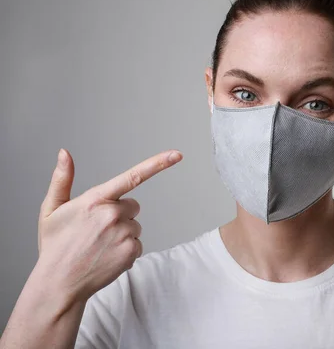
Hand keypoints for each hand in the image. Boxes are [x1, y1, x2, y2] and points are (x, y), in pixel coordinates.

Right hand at [35, 148, 182, 305]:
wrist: (58, 283)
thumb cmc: (55, 245)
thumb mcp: (52, 209)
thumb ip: (62, 179)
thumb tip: (65, 153)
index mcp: (95, 199)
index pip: (132, 176)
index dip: (158, 164)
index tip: (177, 154)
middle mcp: (113, 214)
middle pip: (132, 206)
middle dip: (120, 214)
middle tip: (97, 230)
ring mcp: (124, 233)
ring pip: (135, 226)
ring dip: (122, 233)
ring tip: (98, 245)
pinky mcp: (131, 251)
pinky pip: (137, 244)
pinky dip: (125, 250)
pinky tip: (106, 257)